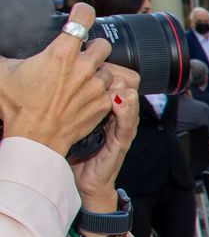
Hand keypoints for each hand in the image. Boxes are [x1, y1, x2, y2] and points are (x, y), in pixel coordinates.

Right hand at [0, 4, 116, 153]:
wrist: (35, 138)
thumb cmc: (16, 106)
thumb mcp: (1, 74)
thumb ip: (1, 55)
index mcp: (61, 53)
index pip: (83, 19)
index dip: (83, 12)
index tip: (82, 12)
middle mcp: (84, 67)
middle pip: (103, 44)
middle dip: (93, 48)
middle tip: (81, 56)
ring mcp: (97, 86)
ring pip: (109, 69)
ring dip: (98, 73)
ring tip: (81, 81)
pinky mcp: (104, 104)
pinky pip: (112, 91)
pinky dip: (103, 92)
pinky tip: (87, 97)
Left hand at [70, 67, 138, 209]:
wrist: (83, 181)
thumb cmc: (74, 148)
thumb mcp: (70, 117)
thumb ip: (68, 98)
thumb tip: (51, 75)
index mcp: (103, 103)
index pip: (112, 74)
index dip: (105, 63)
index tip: (89, 56)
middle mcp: (116, 111)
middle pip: (125, 79)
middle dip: (112, 71)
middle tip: (98, 67)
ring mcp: (122, 125)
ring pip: (130, 96)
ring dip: (120, 87)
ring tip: (109, 83)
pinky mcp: (122, 141)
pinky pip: (128, 122)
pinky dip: (125, 109)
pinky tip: (117, 100)